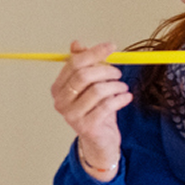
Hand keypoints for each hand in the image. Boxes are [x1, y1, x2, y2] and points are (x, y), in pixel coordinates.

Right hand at [51, 41, 129, 174]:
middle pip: (83, 76)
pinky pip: (106, 106)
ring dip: (115, 86)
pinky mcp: (86, 126)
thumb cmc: (95, 109)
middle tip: (118, 73)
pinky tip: (126, 97)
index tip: (111, 46)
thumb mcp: (90, 85)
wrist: (99, 140)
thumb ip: (84, 64)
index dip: (94, 52)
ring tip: (122, 88)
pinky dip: (120, 99)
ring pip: (97, 91)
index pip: (74, 63)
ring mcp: (72, 116)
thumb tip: (76, 44)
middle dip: (105, 70)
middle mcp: (61, 101)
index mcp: (58, 88)